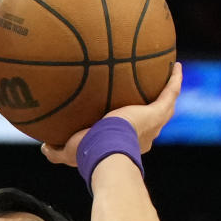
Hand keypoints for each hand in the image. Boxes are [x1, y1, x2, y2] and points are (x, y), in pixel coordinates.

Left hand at [41, 60, 182, 166]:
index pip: (130, 136)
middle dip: (152, 111)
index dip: (130, 128)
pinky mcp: (156, 114)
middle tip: (150, 98)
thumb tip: (44, 147)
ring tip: (171, 76)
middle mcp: (143, 137)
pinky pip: (170, 93)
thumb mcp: (68, 153)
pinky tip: (176, 65)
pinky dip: (175, 80)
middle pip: (152, 122)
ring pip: (165, 107)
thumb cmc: (87, 154)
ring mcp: (153, 125)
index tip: (125, 119)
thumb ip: (56, 151)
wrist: (104, 153)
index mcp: (124, 145)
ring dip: (169, 93)